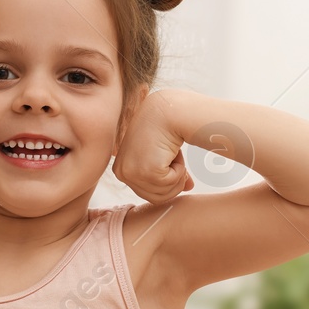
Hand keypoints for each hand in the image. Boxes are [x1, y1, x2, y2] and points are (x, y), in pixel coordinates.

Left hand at [112, 90, 194, 204]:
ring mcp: (131, 172)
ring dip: (177, 176)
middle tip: (176, 159)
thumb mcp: (162, 154)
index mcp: (121, 168)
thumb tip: (187, 187)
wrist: (168, 111)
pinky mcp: (145, 171)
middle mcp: (121, 172)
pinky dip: (179, 170)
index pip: (146, 193)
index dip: (166, 184)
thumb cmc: (165, 127)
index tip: (175, 168)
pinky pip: (170, 184)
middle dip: (173, 182)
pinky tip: (174, 152)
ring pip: (163, 194)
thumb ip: (169, 174)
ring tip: (173, 154)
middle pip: (155, 198)